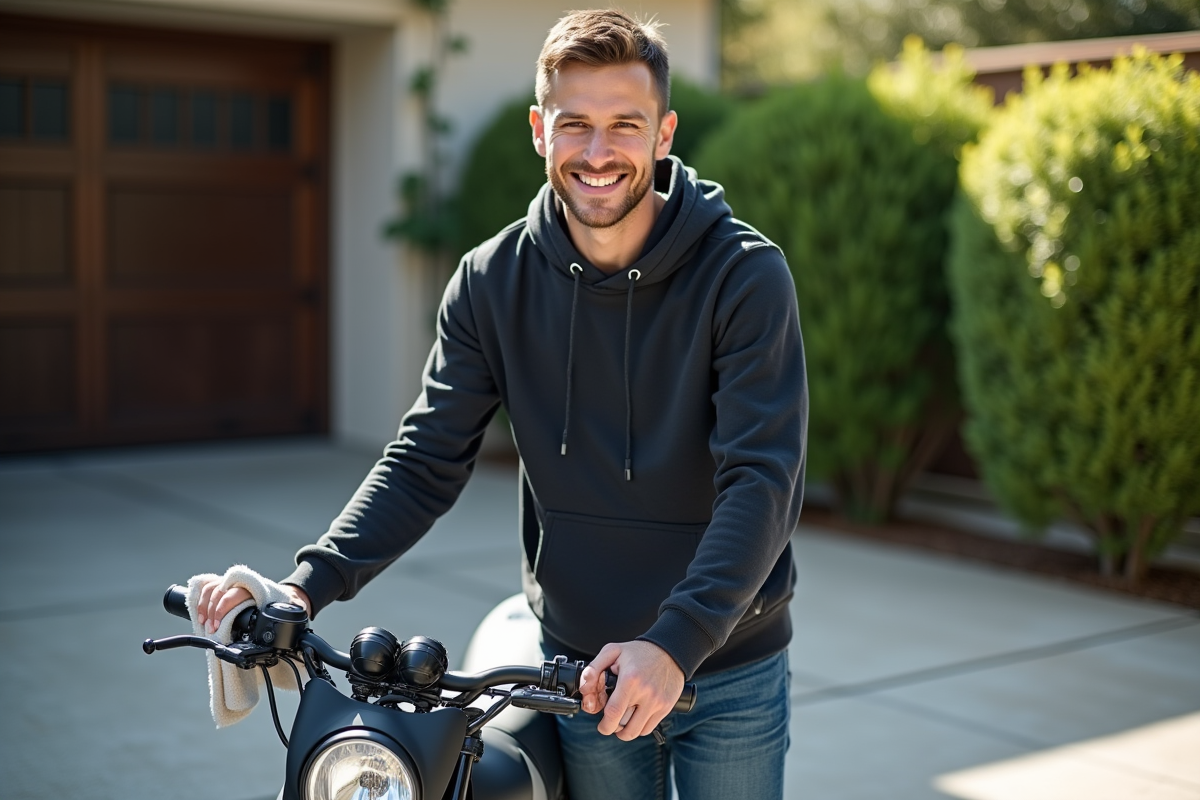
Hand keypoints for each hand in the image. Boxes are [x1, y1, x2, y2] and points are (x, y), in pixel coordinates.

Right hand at [195, 579, 310, 634]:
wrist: (289, 596)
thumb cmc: (288, 604)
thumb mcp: (291, 609)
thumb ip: (291, 614)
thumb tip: (292, 619)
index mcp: (258, 588)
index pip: (235, 593)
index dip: (223, 607)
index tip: (217, 624)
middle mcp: (244, 583)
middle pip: (220, 589)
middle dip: (212, 610)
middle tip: (211, 628)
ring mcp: (234, 583)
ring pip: (212, 586)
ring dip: (204, 605)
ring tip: (204, 622)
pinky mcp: (227, 587)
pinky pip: (209, 584)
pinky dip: (200, 594)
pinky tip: (197, 608)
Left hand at [578, 640, 683, 740]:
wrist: (669, 651)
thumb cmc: (639, 652)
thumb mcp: (612, 651)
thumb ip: (594, 669)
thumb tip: (585, 689)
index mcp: (630, 680)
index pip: (613, 713)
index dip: (604, 725)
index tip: (602, 725)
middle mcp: (645, 693)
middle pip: (624, 726)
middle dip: (613, 727)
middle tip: (611, 720)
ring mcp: (657, 702)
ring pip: (636, 731)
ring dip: (626, 730)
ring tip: (622, 720)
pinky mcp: (666, 707)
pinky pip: (648, 728)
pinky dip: (639, 728)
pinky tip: (635, 717)